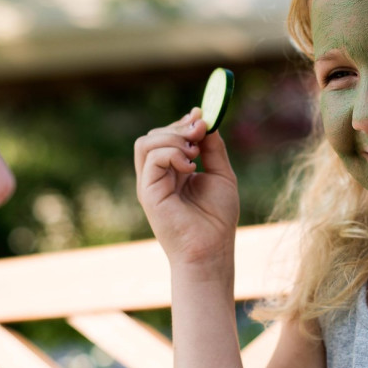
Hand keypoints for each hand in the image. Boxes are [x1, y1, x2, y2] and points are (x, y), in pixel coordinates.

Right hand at [134, 108, 239, 269]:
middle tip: (201, 132)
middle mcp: (157, 176)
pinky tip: (190, 167)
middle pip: (154, 135)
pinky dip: (172, 153)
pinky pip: (152, 158)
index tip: (201, 117)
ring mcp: (150, 184)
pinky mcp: (148, 192)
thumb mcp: (221, 174)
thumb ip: (213, 148)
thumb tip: (204, 120)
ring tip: (195, 153)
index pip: (167, 136)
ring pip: (146, 142)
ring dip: (173, 138)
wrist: (212, 249)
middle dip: (179, 127)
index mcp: (172, 171)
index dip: (182, 123)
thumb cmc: (217, 218)